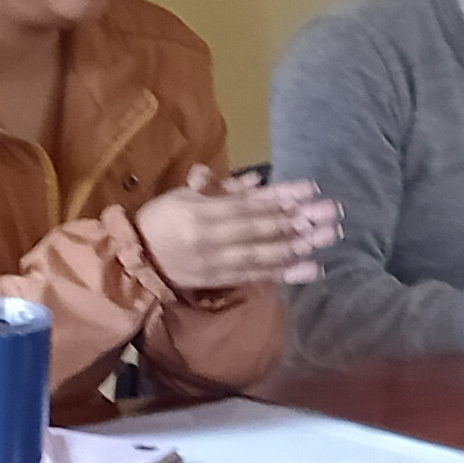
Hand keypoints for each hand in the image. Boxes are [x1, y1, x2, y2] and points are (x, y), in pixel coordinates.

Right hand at [132, 168, 338, 288]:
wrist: (133, 259)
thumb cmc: (160, 220)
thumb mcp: (183, 196)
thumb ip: (218, 188)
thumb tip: (256, 181)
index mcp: (201, 212)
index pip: (249, 205)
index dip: (281, 198)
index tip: (311, 190)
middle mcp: (211, 238)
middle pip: (261, 229)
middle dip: (298, 221)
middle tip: (330, 214)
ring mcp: (216, 262)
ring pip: (262, 254)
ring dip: (297, 246)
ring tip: (326, 238)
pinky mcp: (218, 281)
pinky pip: (255, 276)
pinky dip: (284, 272)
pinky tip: (309, 268)